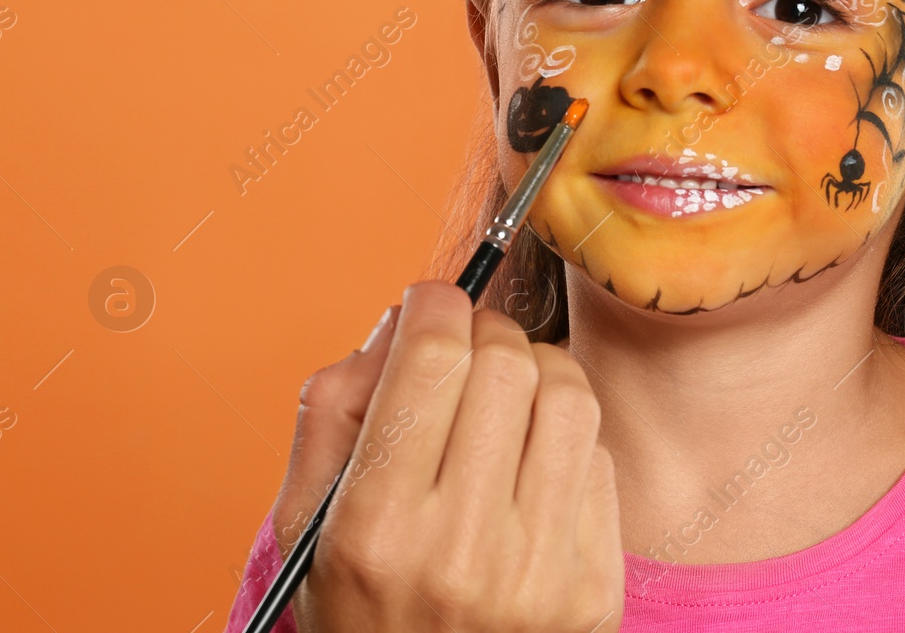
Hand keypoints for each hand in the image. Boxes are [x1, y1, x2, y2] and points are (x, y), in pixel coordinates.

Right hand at [270, 280, 623, 631]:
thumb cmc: (361, 613)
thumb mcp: (305, 525)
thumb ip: (334, 411)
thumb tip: (398, 320)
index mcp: (375, 527)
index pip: (433, 359)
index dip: (435, 305)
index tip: (430, 303)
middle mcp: (461, 551)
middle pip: (507, 363)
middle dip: (486, 331)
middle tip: (467, 346)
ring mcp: (539, 574)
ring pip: (569, 395)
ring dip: (538, 371)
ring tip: (507, 394)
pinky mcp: (596, 590)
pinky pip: (599, 460)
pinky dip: (567, 441)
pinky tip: (531, 466)